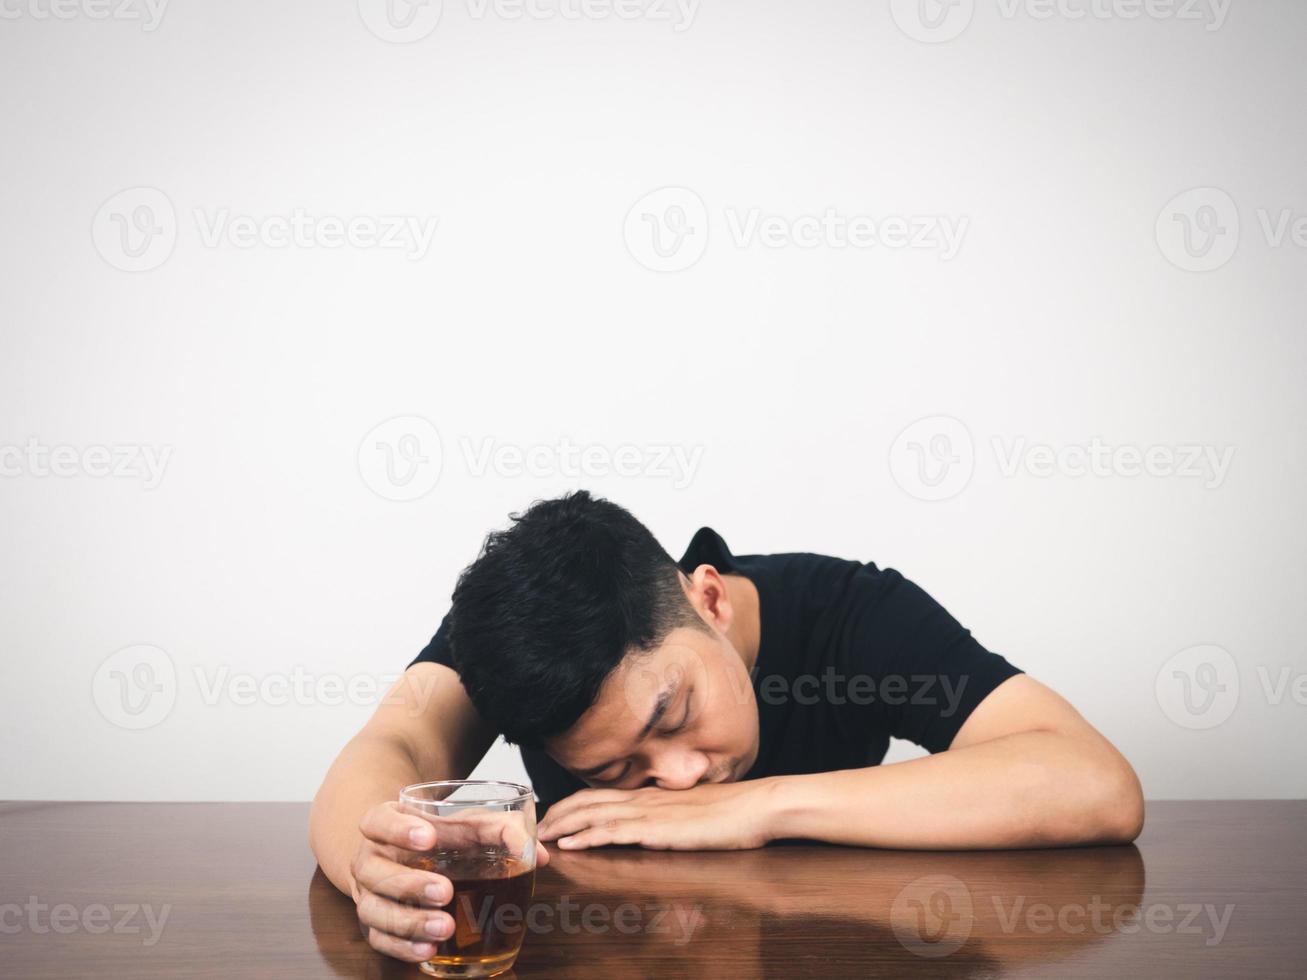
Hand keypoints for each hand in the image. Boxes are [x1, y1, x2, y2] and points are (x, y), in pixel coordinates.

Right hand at [348, 800, 550, 962]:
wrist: (407, 857)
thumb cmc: (442, 838)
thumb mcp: (468, 824)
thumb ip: (502, 830)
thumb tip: (536, 853)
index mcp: (386, 825)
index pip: (378, 821)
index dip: (398, 829)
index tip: (429, 837)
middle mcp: (370, 858)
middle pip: (375, 871)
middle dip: (410, 884)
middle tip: (445, 891)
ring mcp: (368, 893)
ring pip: (375, 909)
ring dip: (409, 921)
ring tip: (444, 927)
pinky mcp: (374, 923)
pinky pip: (380, 939)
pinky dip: (403, 947)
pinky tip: (430, 950)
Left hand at [538, 779, 776, 851]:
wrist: (754, 807)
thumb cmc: (731, 812)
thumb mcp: (692, 813)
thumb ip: (670, 818)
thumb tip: (658, 829)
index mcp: (652, 794)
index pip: (602, 794)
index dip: (574, 803)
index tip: (553, 813)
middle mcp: (644, 799)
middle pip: (589, 801)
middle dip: (558, 813)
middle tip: (534, 826)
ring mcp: (649, 813)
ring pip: (594, 815)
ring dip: (564, 825)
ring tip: (541, 835)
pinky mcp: (656, 830)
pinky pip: (613, 832)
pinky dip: (587, 837)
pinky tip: (571, 843)